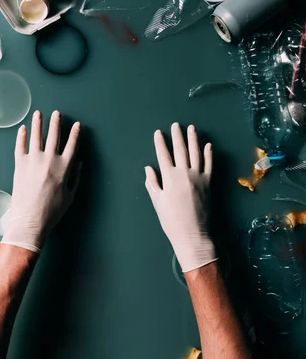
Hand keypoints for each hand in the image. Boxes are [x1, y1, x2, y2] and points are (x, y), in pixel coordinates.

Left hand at [2, 110, 80, 253]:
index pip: (72, 145)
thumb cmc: (52, 211)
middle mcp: (50, 160)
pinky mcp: (20, 165)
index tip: (76, 124)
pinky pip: (20, 146)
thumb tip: (79, 163)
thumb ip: (75, 177)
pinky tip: (22, 128)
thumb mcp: (70, 195)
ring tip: (38, 113)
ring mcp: (33, 161)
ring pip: (36, 136)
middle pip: (54, 136)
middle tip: (56, 113)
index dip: (75, 134)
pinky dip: (21, 136)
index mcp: (64, 167)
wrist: (30, 220)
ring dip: (38, 123)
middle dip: (56, 123)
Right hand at [145, 123, 216, 272]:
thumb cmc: (171, 220)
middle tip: (176, 124)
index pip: (163, 155)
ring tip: (191, 128)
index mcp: (169, 177)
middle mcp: (184, 173)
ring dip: (193, 139)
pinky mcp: (209, 183)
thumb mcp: (157, 202)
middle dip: (177, 136)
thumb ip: (152, 183)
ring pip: (196, 153)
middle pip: (180, 150)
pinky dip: (209, 154)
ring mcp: (198, 177)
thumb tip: (148, 168)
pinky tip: (208, 145)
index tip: (158, 132)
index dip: (160, 143)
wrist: (192, 234)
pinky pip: (209, 165)